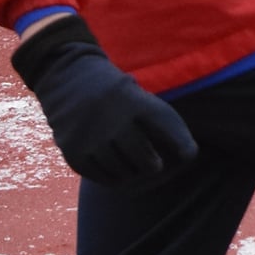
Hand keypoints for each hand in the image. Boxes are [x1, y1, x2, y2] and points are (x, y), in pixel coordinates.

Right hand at [10, 14, 197, 185]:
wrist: (67, 76)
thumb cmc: (116, 93)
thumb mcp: (140, 95)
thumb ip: (161, 124)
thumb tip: (186, 158)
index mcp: (136, 102)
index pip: (171, 133)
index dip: (185, 149)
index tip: (188, 154)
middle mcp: (114, 120)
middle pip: (150, 164)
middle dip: (155, 166)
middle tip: (152, 163)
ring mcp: (91, 138)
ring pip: (125, 175)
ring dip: (132, 175)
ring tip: (131, 164)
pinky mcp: (74, 152)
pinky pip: (102, 179)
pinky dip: (111, 178)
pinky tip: (113, 167)